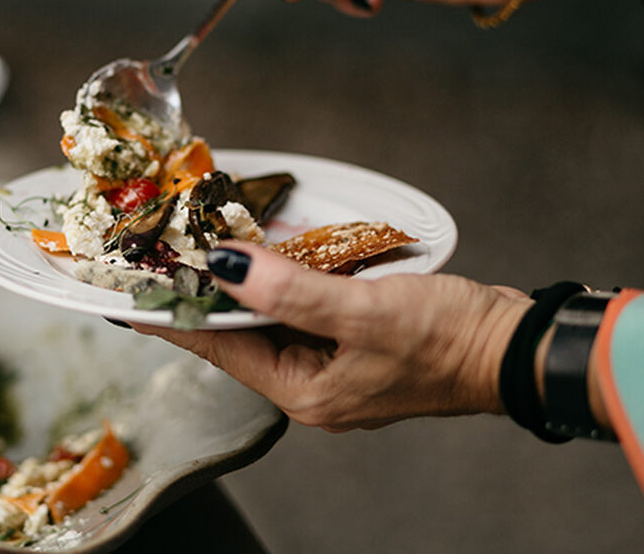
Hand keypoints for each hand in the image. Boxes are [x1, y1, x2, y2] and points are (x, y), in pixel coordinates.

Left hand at [134, 242, 531, 429]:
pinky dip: (280, 282)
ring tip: (199, 251)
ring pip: (267, 320)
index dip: (174, 318)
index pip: (219, 348)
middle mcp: (309, 383)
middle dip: (203, 296)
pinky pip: (299, 311)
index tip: (130, 298)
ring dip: (241, 285)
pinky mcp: (351, 342)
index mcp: (303, 391)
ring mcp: (330, 364)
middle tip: (164, 259)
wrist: (513, 346)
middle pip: (238, 335)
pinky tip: (267, 256)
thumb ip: (290, 290)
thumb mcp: (362, 312)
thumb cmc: (447, 340)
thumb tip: (224, 265)